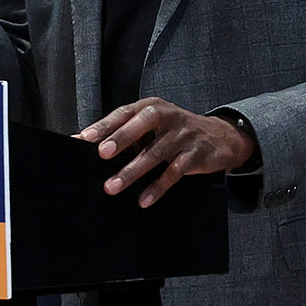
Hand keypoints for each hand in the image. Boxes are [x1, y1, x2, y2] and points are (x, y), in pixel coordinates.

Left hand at [80, 99, 257, 207]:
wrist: (221, 138)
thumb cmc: (176, 132)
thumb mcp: (153, 126)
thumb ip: (124, 132)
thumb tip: (84, 142)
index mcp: (152, 107)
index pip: (125, 112)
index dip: (106, 125)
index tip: (85, 138)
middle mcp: (169, 117)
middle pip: (143, 124)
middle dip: (122, 139)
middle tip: (102, 154)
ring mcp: (184, 135)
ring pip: (156, 152)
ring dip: (133, 171)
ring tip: (113, 186)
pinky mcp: (196, 154)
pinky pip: (175, 171)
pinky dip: (158, 187)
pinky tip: (144, 199)